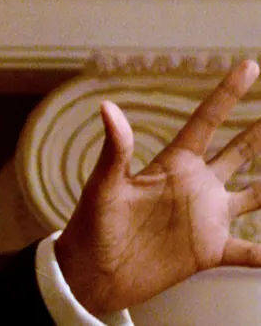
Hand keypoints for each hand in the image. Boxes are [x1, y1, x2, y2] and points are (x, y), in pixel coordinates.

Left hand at [55, 58, 260, 312]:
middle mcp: (195, 186)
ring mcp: (206, 217)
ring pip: (254, 194)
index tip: (250, 65)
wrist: (94, 272)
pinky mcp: (211, 249)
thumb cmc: (92, 224)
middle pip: (238, 152)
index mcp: (173, 164)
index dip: (228, 93)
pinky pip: (252, 251)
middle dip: (260, 131)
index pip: (206, 121)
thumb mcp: (104, 185)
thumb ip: (115, 149)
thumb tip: (107, 106)